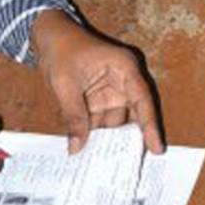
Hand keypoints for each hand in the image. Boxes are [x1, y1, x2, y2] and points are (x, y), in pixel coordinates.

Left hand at [32, 11, 163, 154]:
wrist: (48, 36)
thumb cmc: (61, 50)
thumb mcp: (65, 83)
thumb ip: (73, 115)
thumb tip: (77, 147)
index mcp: (124, 69)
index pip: (142, 100)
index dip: (150, 125)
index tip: (156, 148)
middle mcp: (123, 80)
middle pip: (133, 114)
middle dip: (130, 140)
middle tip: (129, 168)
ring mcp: (112, 90)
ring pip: (116, 121)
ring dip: (109, 141)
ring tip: (105, 167)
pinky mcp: (99, 97)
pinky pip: (101, 120)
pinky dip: (95, 134)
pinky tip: (91, 152)